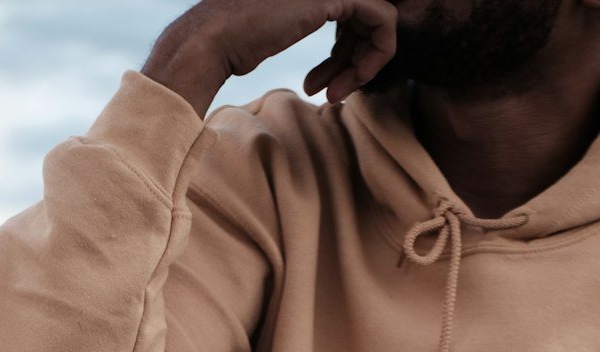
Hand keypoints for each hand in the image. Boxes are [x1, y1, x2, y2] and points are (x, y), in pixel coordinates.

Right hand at [143, 0, 397, 114]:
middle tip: (335, 91)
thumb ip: (308, 18)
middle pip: (366, 17)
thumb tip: (340, 43)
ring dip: (361, 65)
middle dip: (355, 59)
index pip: (354, 10)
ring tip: (334, 94)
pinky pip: (383, 21)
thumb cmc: (237, 40)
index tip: (330, 79)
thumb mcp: (282, 25)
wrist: (216, 38)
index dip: (349, 48)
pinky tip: (346, 84)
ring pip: (378, 21)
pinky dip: (372, 58)